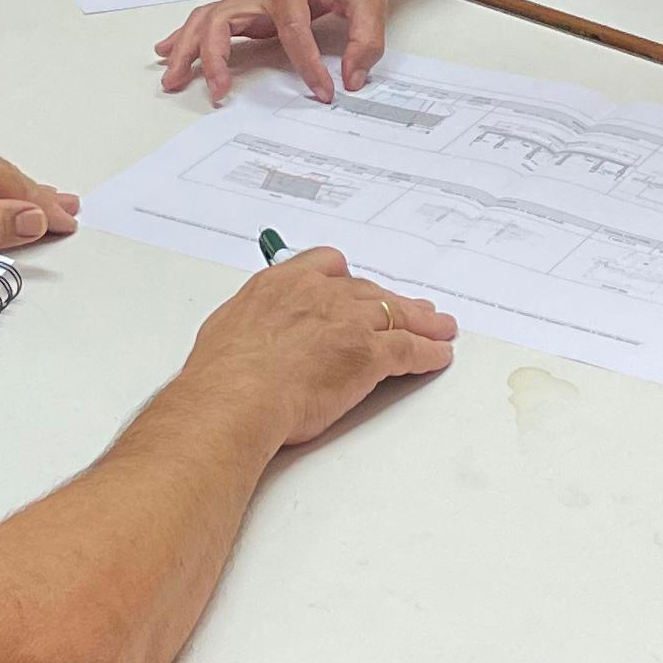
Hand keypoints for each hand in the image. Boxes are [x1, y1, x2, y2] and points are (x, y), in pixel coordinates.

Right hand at [153, 0, 403, 104]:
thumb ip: (365, 40)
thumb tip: (352, 77)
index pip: (290, 29)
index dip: (305, 63)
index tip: (322, 89)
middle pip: (222, 20)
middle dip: (214, 57)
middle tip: (216, 91)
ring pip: (207, 21)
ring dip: (188, 49)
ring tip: (174, 78)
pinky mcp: (249, 6)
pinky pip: (213, 22)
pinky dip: (191, 38)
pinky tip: (171, 52)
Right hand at [183, 246, 456, 446]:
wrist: (236, 398)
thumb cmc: (223, 376)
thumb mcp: (228, 328)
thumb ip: (253, 321)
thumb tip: (254, 330)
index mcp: (283, 284)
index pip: (327, 264)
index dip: (348, 279)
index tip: (356, 286)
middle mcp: (320, 294)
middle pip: (369, 290)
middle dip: (390, 301)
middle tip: (410, 308)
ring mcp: (349, 322)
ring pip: (397, 314)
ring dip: (422, 322)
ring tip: (439, 328)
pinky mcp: (369, 354)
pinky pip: (409, 349)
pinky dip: (428, 352)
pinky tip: (437, 355)